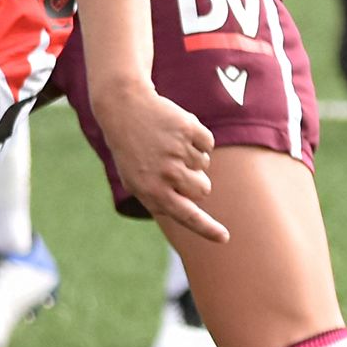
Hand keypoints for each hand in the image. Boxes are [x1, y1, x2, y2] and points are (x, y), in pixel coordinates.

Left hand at [90, 81, 225, 244]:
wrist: (123, 109)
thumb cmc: (130, 150)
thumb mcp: (135, 180)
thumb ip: (159, 200)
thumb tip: (187, 214)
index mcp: (151, 190)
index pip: (186, 215)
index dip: (206, 228)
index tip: (224, 238)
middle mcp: (166, 174)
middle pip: (203, 190)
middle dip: (195, 181)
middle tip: (172, 165)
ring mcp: (178, 151)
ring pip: (204, 165)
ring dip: (191, 156)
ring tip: (166, 144)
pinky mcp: (188, 129)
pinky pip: (208, 143)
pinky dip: (197, 138)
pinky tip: (176, 130)